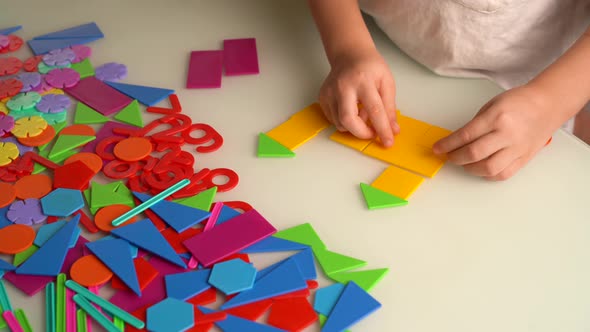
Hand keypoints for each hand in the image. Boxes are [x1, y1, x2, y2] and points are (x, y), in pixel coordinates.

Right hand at [318, 49, 398, 146]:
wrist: (349, 54)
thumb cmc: (370, 67)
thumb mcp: (387, 82)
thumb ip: (390, 107)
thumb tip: (392, 130)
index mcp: (363, 81)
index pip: (374, 110)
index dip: (382, 129)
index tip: (388, 142)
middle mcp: (343, 87)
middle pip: (349, 120)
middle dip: (362, 133)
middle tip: (372, 133)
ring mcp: (329, 92)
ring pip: (340, 123)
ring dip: (354, 127)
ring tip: (362, 114)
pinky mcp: (322, 97)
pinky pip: (333, 119)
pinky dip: (344, 121)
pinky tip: (352, 109)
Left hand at [433, 85, 559, 180]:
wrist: (547, 105)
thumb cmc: (519, 102)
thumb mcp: (492, 106)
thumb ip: (475, 124)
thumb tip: (457, 141)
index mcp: (496, 117)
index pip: (465, 135)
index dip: (447, 145)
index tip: (438, 149)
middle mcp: (507, 134)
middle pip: (474, 153)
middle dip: (456, 158)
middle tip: (449, 156)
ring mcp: (517, 148)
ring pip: (488, 168)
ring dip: (470, 169)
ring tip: (464, 163)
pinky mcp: (524, 158)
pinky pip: (503, 173)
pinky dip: (488, 174)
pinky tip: (480, 168)